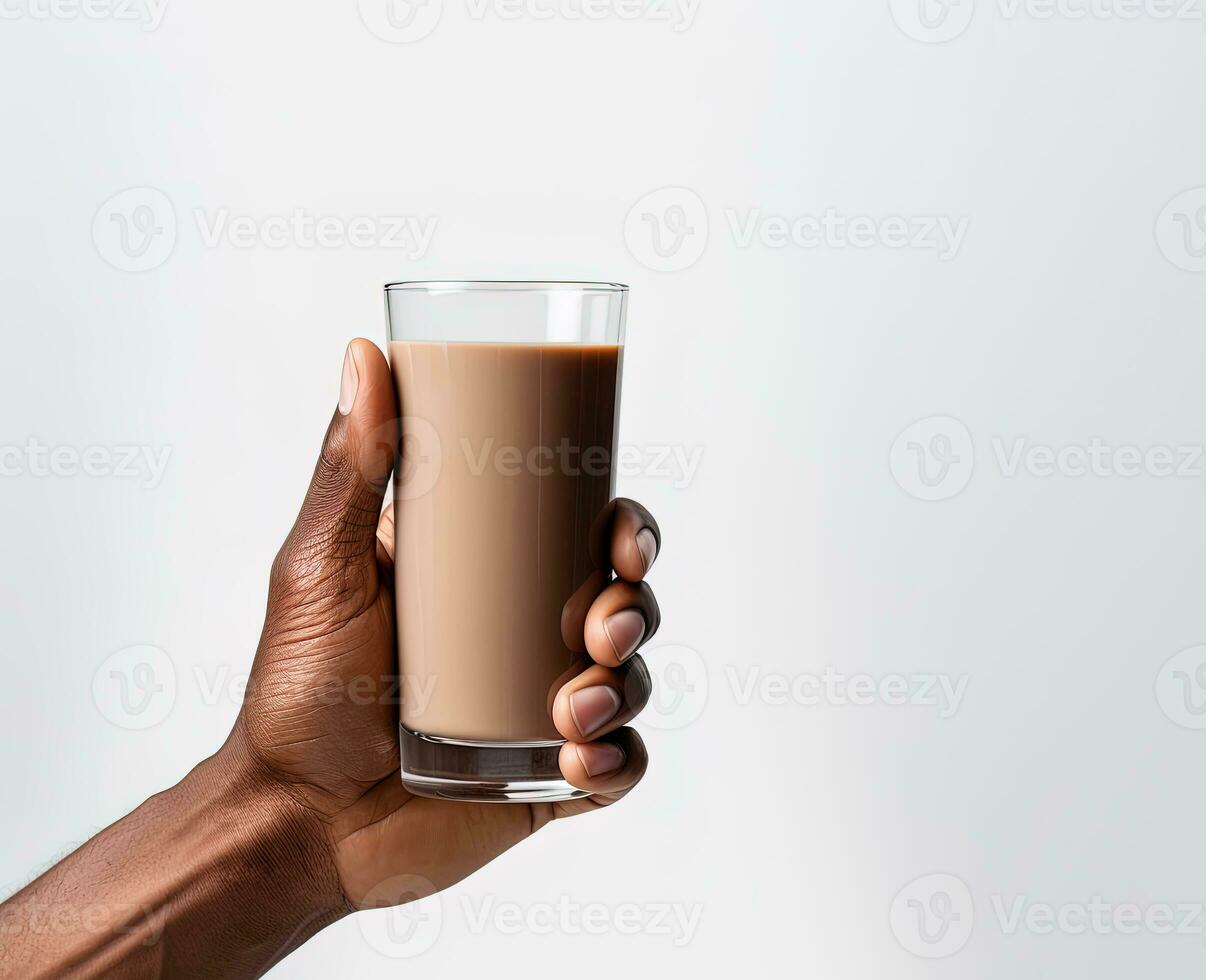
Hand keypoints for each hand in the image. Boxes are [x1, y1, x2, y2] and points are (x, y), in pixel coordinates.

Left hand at [230, 338, 660, 906]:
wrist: (293, 823)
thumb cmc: (295, 692)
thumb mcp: (321, 567)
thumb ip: (349, 466)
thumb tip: (363, 352)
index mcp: (487, 577)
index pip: (583, 533)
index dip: (626, 529)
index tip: (620, 538)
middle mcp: (526, 636)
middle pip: (626, 600)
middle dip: (636, 608)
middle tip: (602, 629)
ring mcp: (541, 709)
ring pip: (633, 678)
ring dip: (626, 687)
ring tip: (572, 711)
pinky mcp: (549, 780)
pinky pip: (623, 766)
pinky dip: (621, 761)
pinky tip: (583, 762)